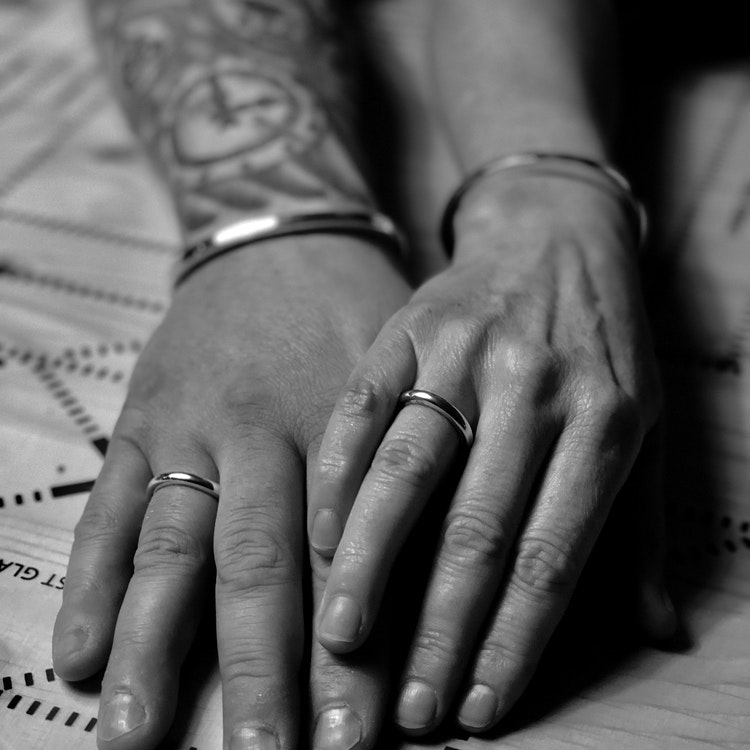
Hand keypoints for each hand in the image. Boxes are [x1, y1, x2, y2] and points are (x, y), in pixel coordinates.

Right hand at [52, 236, 410, 749]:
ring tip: (136, 742)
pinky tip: (76, 655)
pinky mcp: (139, 418)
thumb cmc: (356, 312)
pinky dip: (91, 582)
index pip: (346, 558)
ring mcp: (188, 427)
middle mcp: (259, 433)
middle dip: (261, 675)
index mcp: (337, 426)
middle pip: (259, 568)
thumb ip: (404, 466)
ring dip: (152, 649)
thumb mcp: (399, 374)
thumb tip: (428, 583)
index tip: (359, 737)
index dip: (354, 653)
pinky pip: (108, 506)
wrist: (284, 234)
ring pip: (171, 548)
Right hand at [308, 178, 676, 734]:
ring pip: (411, 468)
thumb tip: (661, 634)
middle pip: (478, 528)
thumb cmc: (604, 341)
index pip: (552, 557)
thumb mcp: (647, 421)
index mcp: (603, 424)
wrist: (555, 232)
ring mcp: (466, 352)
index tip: (477, 706)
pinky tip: (322, 531)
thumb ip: (641, 528)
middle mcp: (534, 389)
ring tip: (344, 633)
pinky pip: (364, 403)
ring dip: (374, 559)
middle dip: (439, 627)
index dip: (512, 641)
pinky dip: (340, 470)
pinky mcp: (410, 326)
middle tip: (407, 705)